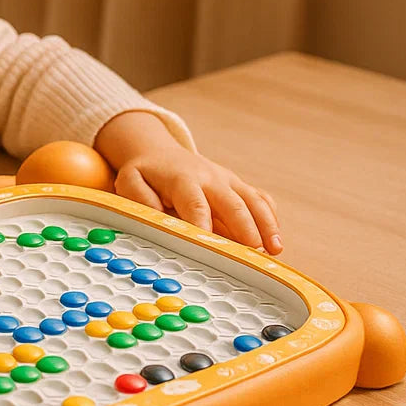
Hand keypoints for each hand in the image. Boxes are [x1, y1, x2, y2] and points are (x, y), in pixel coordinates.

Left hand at [95, 111, 281, 255]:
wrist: (160, 153)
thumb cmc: (145, 174)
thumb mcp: (130, 181)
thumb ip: (140, 199)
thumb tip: (156, 218)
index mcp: (182, 178)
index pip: (195, 202)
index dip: (203, 223)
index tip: (210, 244)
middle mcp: (210, 177)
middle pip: (232, 202)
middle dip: (245, 226)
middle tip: (254, 252)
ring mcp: (228, 181)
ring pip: (253, 201)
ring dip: (267, 225)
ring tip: (275, 251)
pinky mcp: (239, 186)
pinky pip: (260, 199)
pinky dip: (270, 218)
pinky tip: (275, 241)